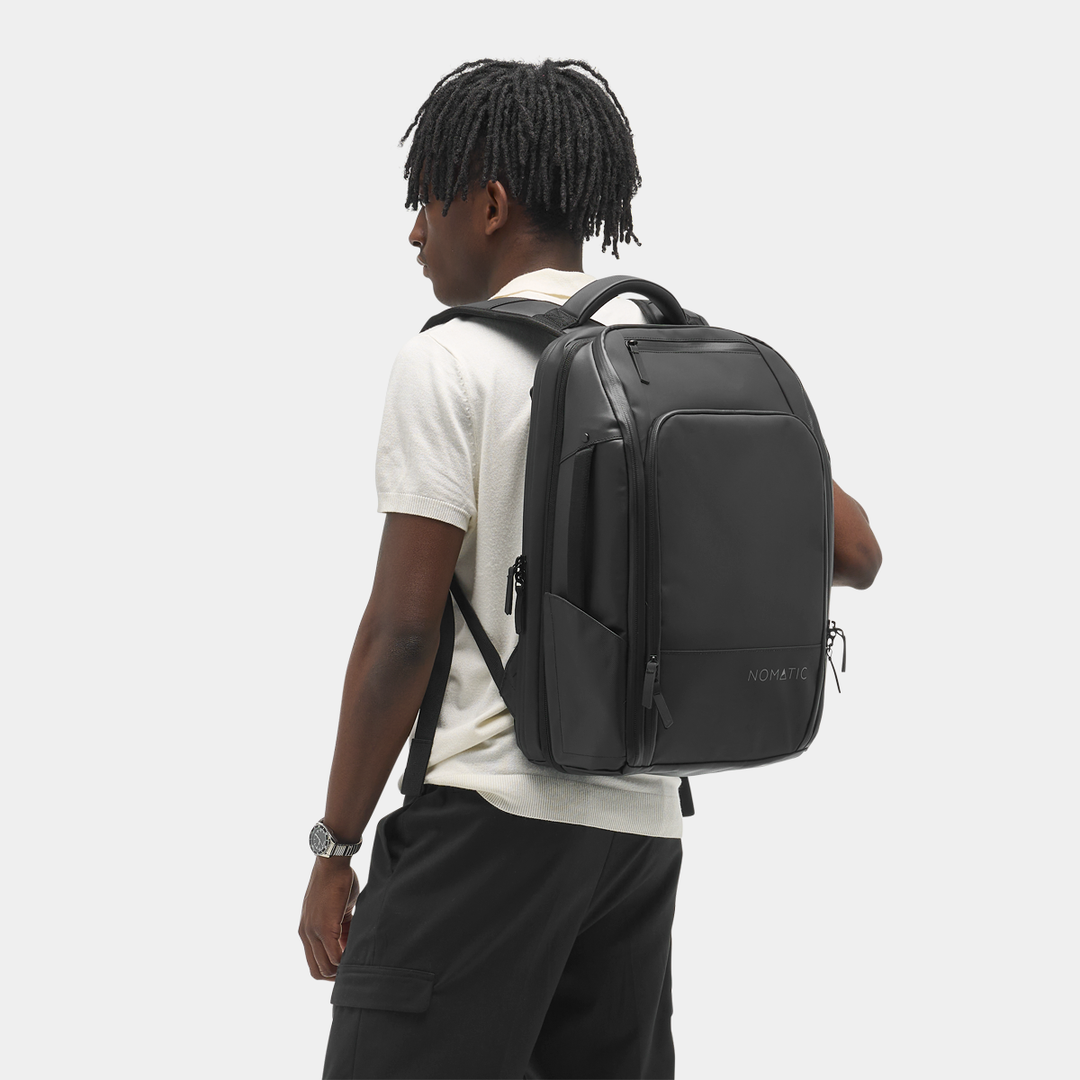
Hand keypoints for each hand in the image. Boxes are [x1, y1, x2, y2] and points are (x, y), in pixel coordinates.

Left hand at [299, 858, 360, 979]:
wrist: (332, 863)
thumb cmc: (337, 881)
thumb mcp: (335, 909)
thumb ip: (338, 928)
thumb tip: (348, 945)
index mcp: (306, 930)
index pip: (314, 963)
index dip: (331, 970)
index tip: (348, 966)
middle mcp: (305, 934)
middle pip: (317, 971)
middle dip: (336, 976)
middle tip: (353, 969)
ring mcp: (313, 932)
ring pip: (325, 967)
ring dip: (342, 969)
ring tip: (357, 961)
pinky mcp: (324, 928)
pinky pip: (334, 956)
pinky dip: (346, 961)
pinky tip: (357, 953)